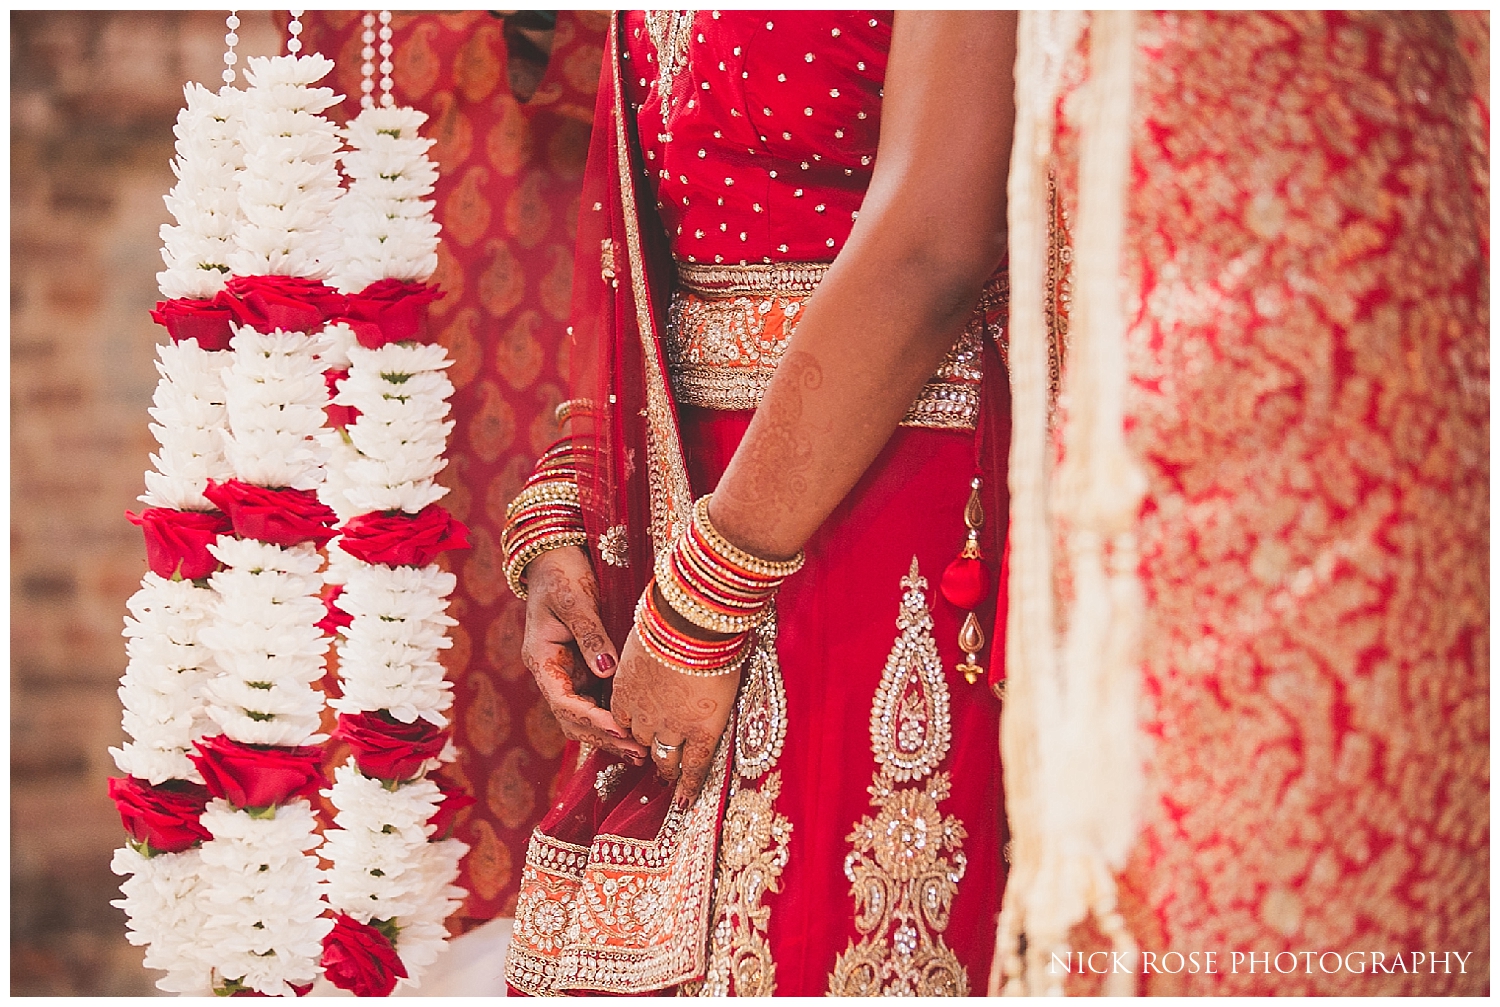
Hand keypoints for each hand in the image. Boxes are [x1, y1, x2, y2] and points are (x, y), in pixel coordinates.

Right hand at [520, 546, 646, 764]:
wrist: (555, 556)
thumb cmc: (562, 573)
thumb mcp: (575, 599)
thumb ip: (590, 634)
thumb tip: (607, 670)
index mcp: (542, 659)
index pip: (563, 702)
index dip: (591, 720)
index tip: (620, 730)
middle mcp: (553, 672)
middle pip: (573, 719)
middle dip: (604, 737)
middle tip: (639, 751)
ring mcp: (569, 672)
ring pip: (585, 715)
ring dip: (610, 734)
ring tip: (643, 750)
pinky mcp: (585, 667)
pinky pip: (598, 700)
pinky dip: (614, 717)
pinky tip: (638, 727)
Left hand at [609, 621, 741, 806]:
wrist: (691, 622)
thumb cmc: (670, 616)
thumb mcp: (646, 634)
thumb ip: (648, 650)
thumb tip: (659, 635)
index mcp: (624, 689)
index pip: (624, 718)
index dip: (633, 727)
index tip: (639, 733)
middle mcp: (641, 713)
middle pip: (640, 740)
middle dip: (647, 751)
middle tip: (655, 764)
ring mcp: (671, 725)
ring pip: (665, 757)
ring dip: (668, 769)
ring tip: (673, 783)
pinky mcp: (701, 730)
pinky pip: (694, 765)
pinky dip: (690, 785)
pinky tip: (687, 801)